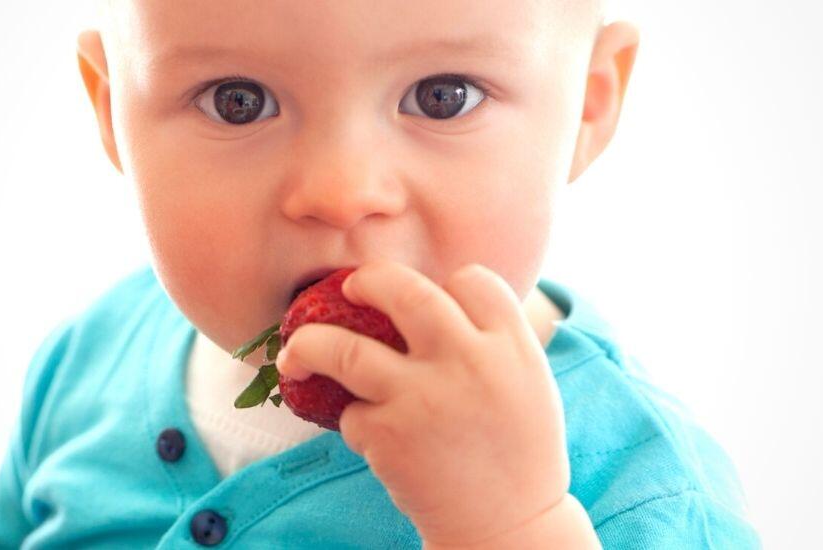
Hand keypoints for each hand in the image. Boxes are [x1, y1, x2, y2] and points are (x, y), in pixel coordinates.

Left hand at [276, 260, 572, 546]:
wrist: (508, 527)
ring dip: (309, 344)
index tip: (433, 299)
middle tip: (350, 288)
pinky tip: (374, 438)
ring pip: (343, 348)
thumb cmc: (515, 452)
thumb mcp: (528, 384)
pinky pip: (350, 412)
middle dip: (368, 280)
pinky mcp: (389, 436)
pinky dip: (355, 421)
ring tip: (295, 350)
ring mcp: (424, 397)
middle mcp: (468, 362)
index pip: (472, 281)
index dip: (448, 284)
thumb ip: (491, 341)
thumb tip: (433, 301)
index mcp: (512, 346)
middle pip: (404, 292)